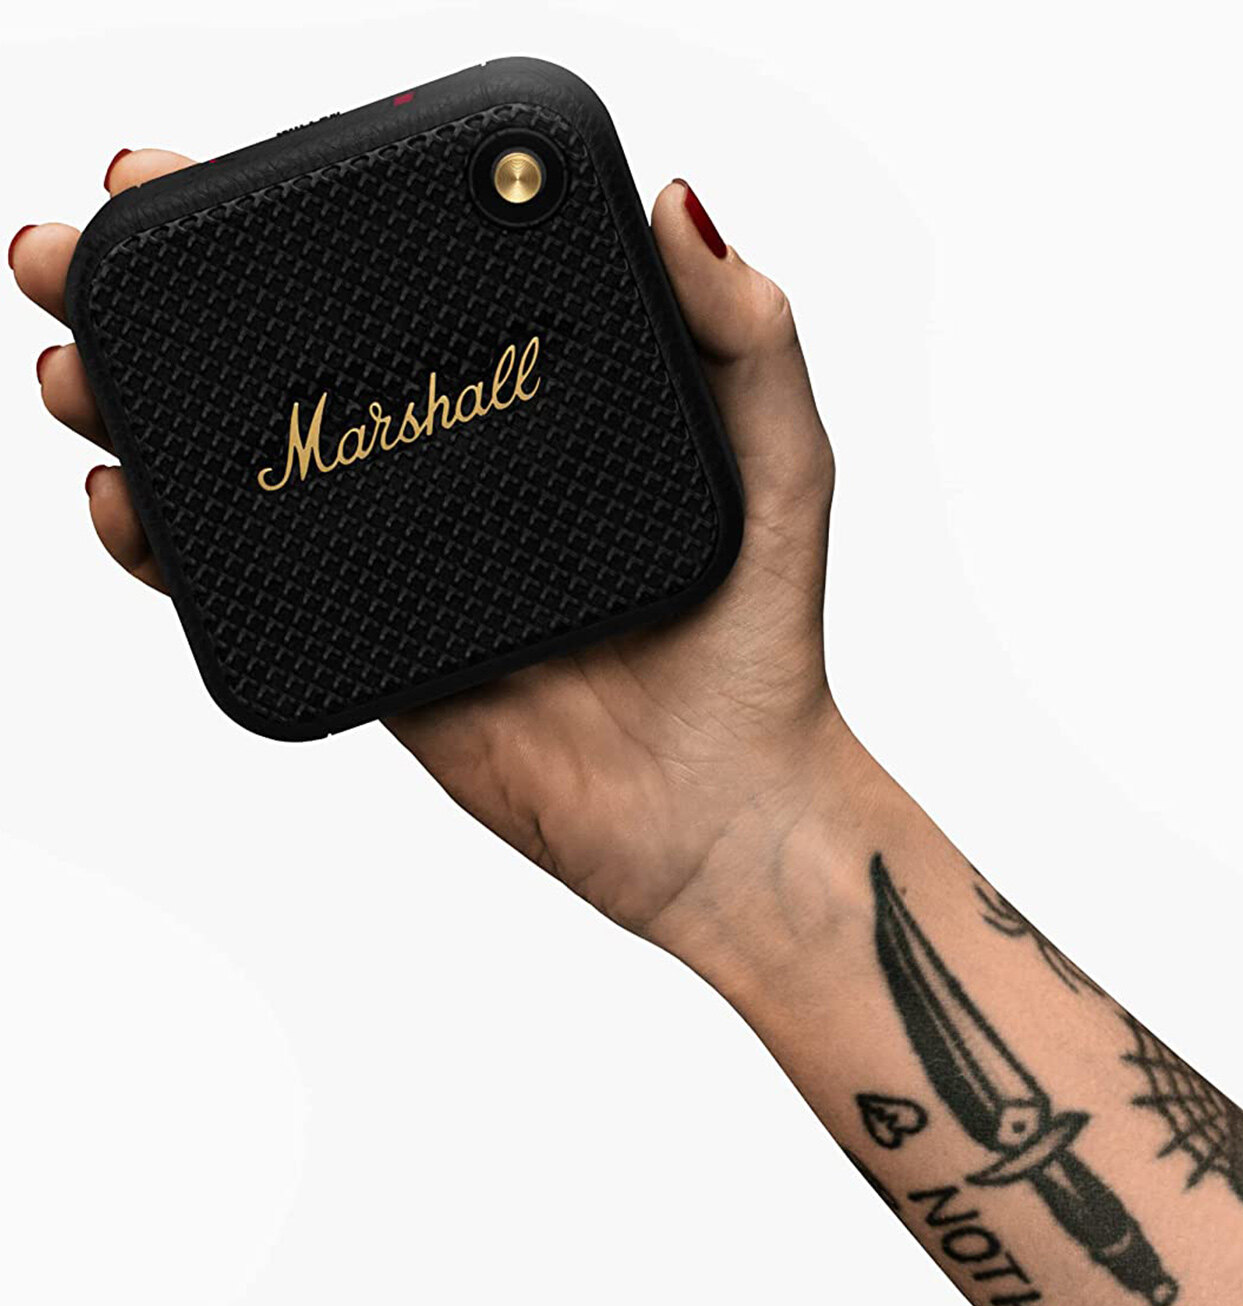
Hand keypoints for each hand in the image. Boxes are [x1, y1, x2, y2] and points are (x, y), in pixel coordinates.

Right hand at [13, 150, 862, 951]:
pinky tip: (129, 502)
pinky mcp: (383, 652)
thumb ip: (745, 335)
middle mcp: (468, 475)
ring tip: (77, 366)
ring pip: (259, 469)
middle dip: (179, 302)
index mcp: (546, 412)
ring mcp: (414, 563)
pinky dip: (178, 548)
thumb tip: (680, 202)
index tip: (210, 176)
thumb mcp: (782, 463)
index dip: (301, 226)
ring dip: (150, 409)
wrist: (723, 809)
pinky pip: (263, 592)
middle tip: (86, 251)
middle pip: (304, 366)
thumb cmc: (765, 647)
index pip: (411, 291)